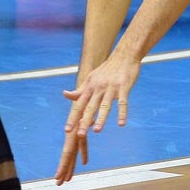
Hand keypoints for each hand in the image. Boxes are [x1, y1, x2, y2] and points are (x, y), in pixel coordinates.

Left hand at [55, 55, 141, 182]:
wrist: (124, 55)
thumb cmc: (107, 69)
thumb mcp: (91, 78)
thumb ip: (79, 89)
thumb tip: (65, 95)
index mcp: (90, 86)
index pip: (79, 104)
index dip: (73, 117)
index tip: (67, 130)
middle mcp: (98, 87)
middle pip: (90, 107)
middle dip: (84, 121)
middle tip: (79, 135)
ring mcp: (111, 87)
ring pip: (105, 105)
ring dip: (101, 118)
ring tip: (97, 131)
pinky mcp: (123, 87)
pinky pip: (122, 102)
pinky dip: (122, 113)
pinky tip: (121, 124)